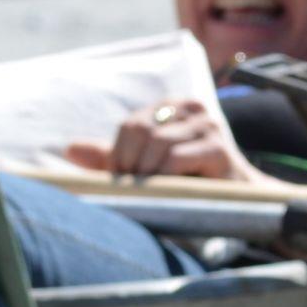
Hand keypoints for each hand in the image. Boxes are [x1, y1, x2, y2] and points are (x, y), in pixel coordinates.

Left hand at [64, 98, 265, 183]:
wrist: (236, 198)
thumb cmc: (187, 180)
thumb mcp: (144, 166)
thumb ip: (110, 157)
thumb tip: (69, 149)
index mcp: (171, 107)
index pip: (130, 125)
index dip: (118, 155)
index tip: (120, 180)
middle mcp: (190, 108)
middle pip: (140, 130)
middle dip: (129, 164)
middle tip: (133, 188)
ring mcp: (207, 124)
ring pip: (156, 144)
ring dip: (147, 174)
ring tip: (152, 191)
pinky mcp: (218, 147)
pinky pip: (176, 158)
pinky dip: (164, 177)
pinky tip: (170, 190)